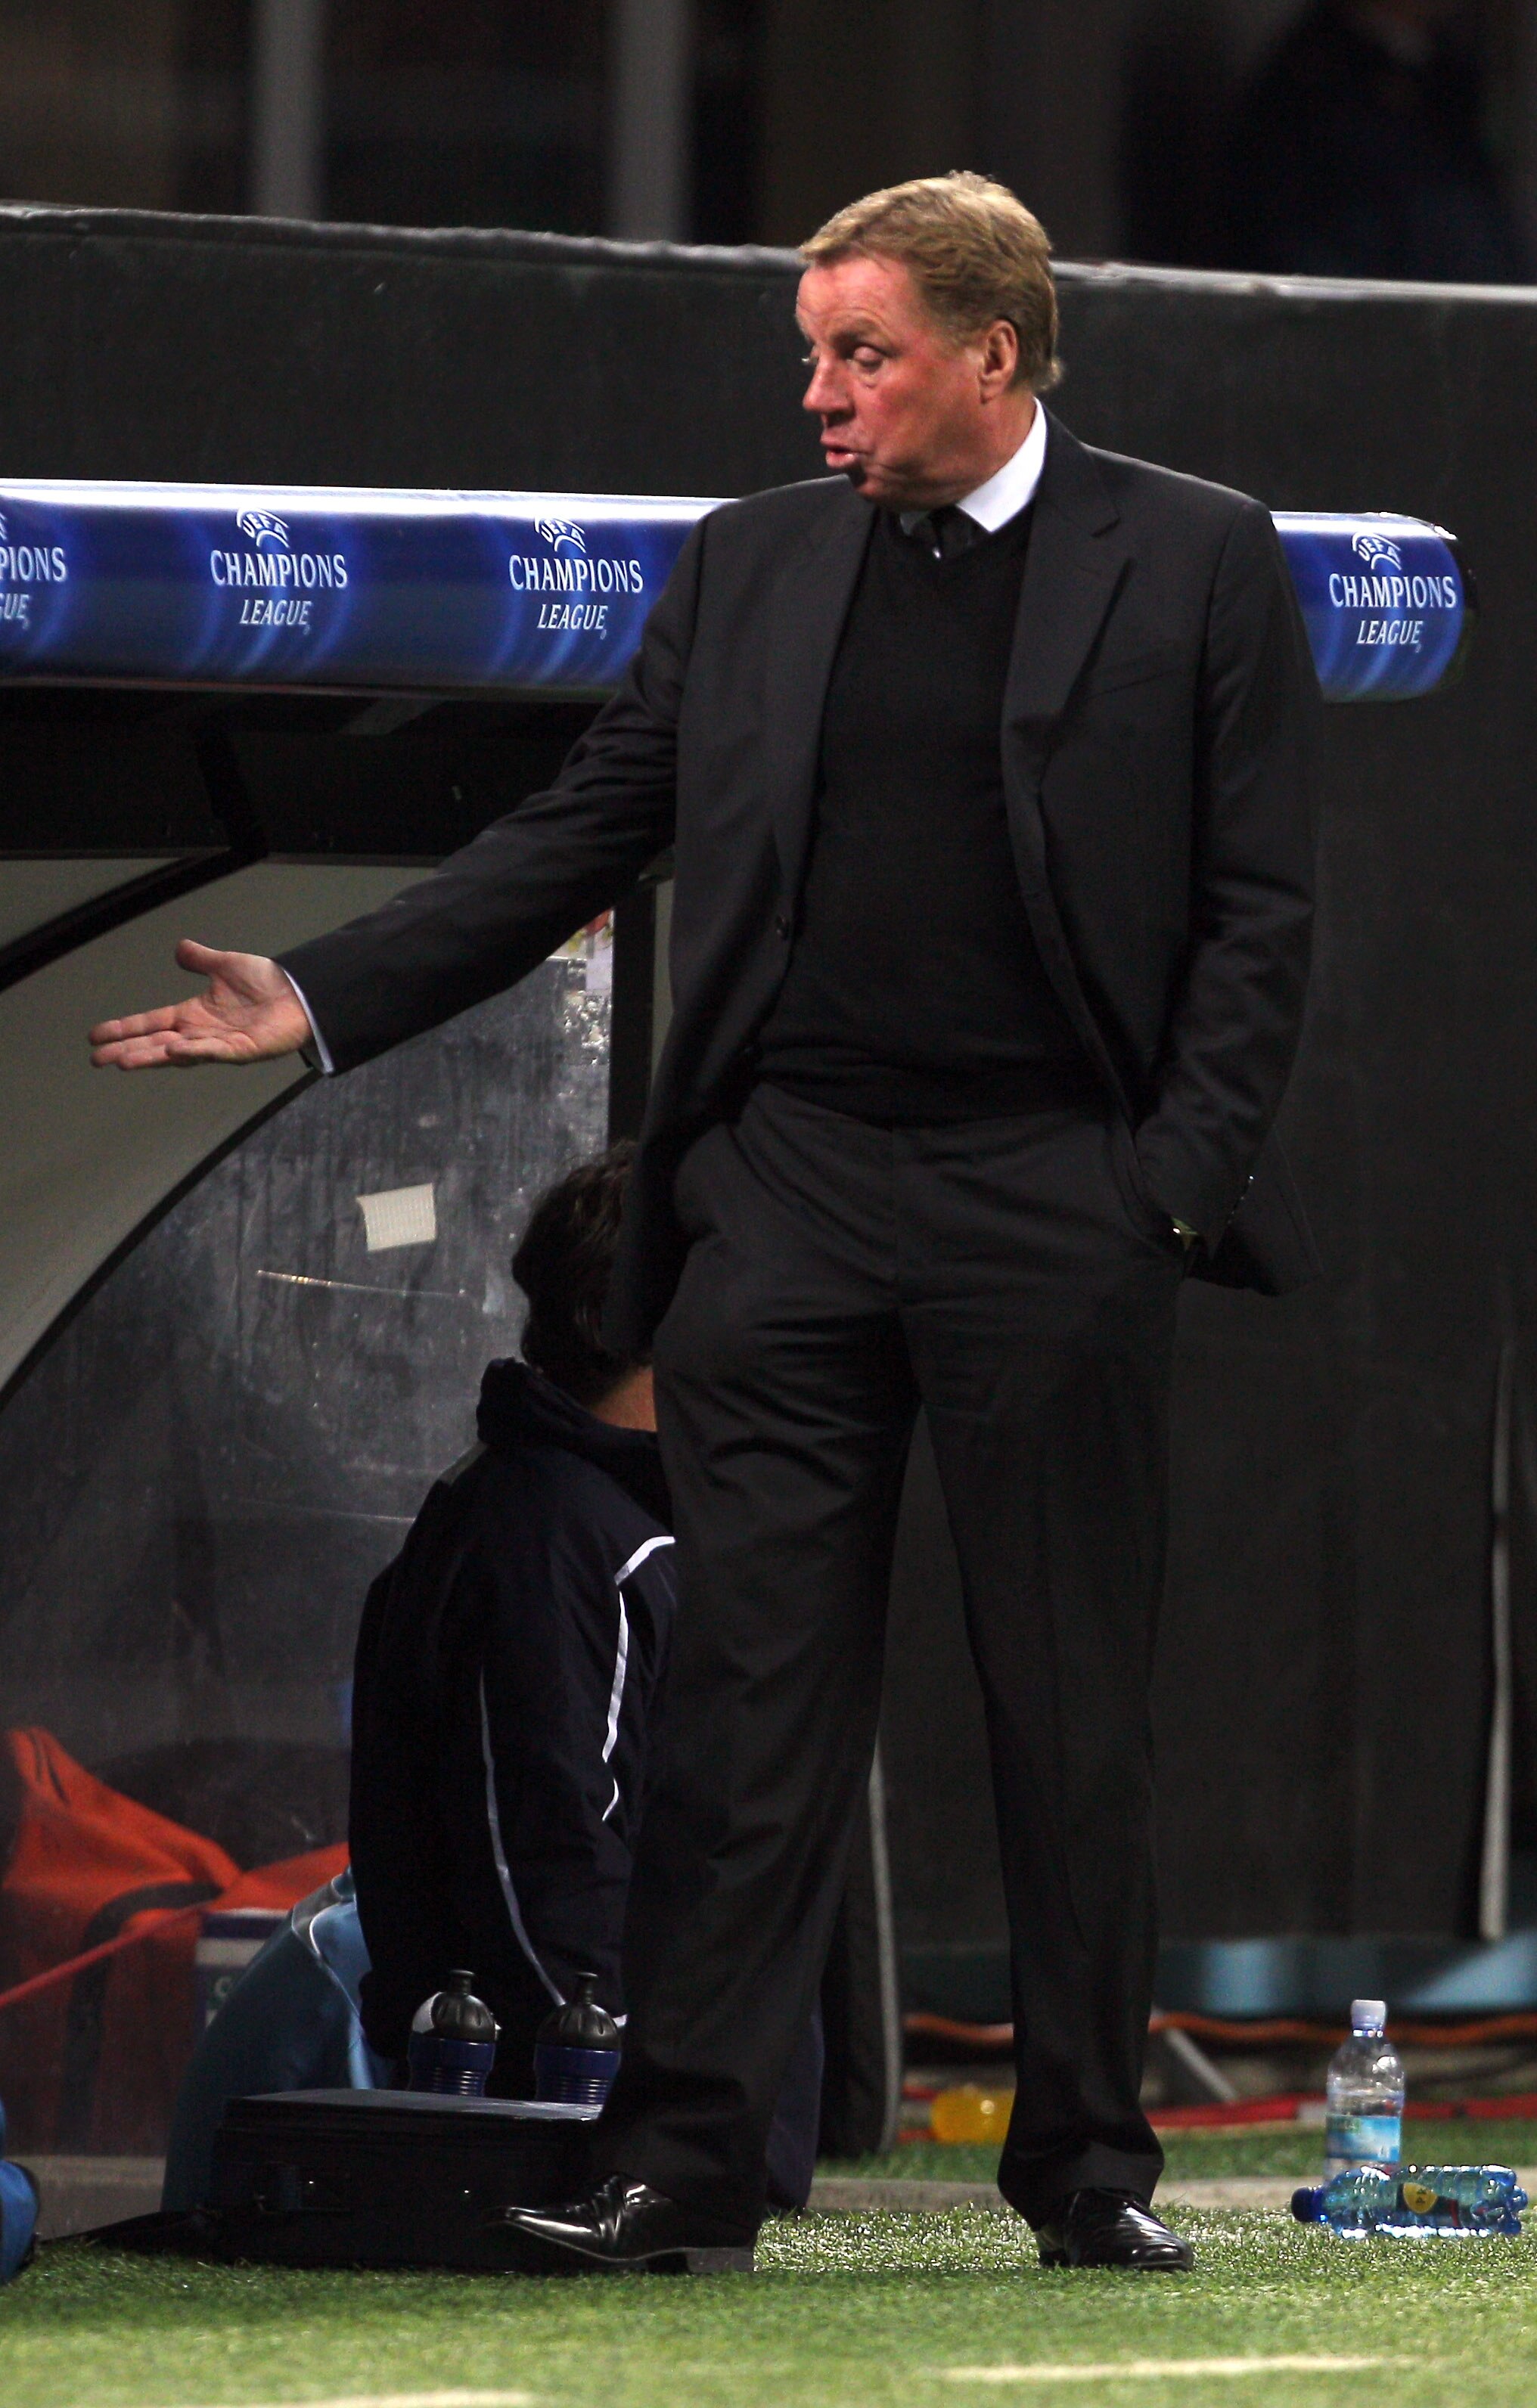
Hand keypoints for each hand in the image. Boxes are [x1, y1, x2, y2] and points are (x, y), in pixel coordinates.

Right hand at [89, 939, 313, 1068]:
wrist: (301, 993)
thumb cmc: (267, 984)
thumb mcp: (226, 965)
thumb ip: (201, 960)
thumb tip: (179, 949)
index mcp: (193, 1015)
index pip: (150, 1023)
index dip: (124, 1029)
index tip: (96, 1036)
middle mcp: (201, 1033)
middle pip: (156, 1044)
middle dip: (127, 1050)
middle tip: (97, 1059)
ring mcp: (221, 1044)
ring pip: (179, 1054)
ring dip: (152, 1057)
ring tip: (124, 1061)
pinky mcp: (243, 1050)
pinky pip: (215, 1052)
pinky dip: (194, 1052)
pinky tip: (174, 1051)